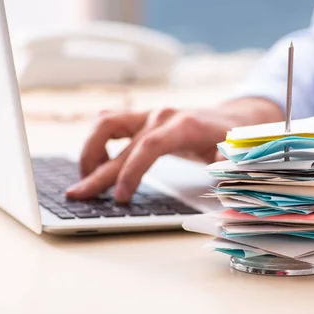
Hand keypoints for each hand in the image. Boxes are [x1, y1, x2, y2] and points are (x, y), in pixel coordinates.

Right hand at [66, 98, 282, 201]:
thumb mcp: (235, 153)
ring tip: (86, 179)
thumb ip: (227, 164)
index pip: (149, 146)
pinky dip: (96, 142)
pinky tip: (98, 164)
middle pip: (121, 144)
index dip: (132, 171)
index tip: (120, 197)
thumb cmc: (229, 138)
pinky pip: (108, 124)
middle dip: (97, 172)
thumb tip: (221, 176)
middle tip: (77, 196)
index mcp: (182, 125)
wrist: (229, 118)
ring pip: (105, 125)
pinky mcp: (139, 119)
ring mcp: (147, 115)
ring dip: (90, 151)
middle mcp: (160, 117)